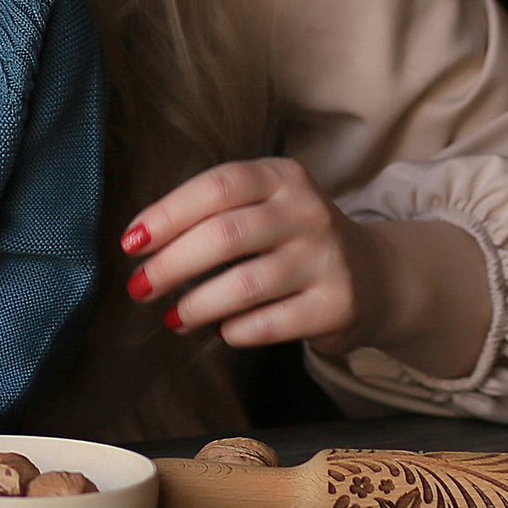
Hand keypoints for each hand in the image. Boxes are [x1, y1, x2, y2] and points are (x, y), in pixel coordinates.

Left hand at [120, 158, 368, 351]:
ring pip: (244, 284)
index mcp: (281, 177)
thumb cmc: (293, 239)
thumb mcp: (263, 207)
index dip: (167, 214)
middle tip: (140, 286)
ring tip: (172, 317)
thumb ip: (212, 214)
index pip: (216, 187)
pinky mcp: (337, 305)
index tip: (131, 243)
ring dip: (196, 305)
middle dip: (171, 265)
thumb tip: (142, 244)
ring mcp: (327, 258)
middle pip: (224, 235)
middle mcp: (308, 212)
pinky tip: (221, 331)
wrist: (375, 277)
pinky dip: (235, 330)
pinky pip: (269, 323)